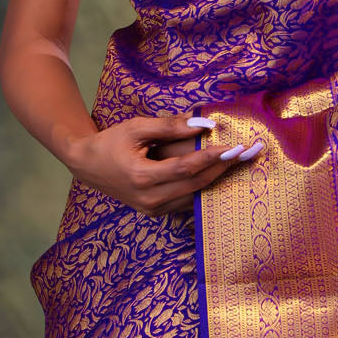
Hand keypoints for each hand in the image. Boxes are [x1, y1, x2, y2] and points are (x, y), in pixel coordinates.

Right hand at [65, 112, 262, 216]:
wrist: (87, 166)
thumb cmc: (111, 142)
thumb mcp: (136, 127)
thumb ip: (170, 126)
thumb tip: (204, 124)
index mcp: (142, 177)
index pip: (187, 168)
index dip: (213, 157)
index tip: (236, 147)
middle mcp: (149, 199)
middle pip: (196, 184)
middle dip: (225, 168)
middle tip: (249, 153)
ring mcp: (153, 209)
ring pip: (195, 195)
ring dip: (218, 178)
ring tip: (240, 162)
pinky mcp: (155, 212)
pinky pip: (187, 201)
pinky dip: (203, 187)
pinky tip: (220, 173)